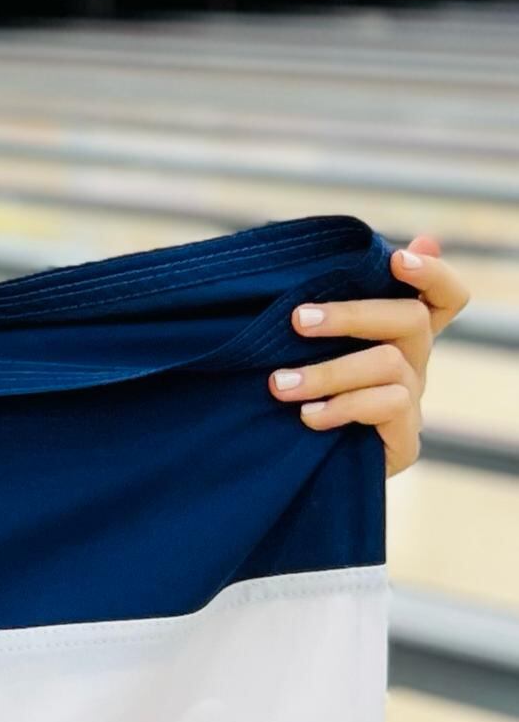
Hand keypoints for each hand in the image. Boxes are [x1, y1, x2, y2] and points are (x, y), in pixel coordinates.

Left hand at [270, 236, 466, 477]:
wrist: (295, 470)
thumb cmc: (301, 394)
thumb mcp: (311, 348)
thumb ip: (335, 303)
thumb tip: (378, 251)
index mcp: (400, 334)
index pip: (443, 296)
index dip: (433, 274)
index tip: (398, 259)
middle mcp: (414, 362)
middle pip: (411, 319)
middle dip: (351, 315)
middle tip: (297, 320)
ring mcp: (412, 400)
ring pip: (389, 363)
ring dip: (329, 370)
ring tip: (280, 384)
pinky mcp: (405, 440)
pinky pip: (388, 406)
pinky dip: (343, 406)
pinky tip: (307, 416)